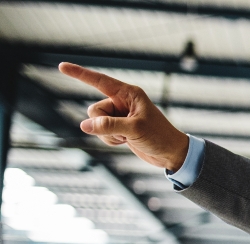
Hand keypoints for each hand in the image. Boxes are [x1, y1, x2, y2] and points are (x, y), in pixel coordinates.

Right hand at [58, 62, 189, 170]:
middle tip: (123, 131)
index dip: (80, 74)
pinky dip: (110, 140)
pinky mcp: (118, 128)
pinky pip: (100, 133)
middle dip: (103, 123)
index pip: (100, 81)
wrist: (171, 154)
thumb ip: (108, 126)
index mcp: (129, 94)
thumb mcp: (134, 129)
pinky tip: (125, 142)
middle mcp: (122, 102)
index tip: (62, 66)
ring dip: (107, 134)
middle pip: (94, 110)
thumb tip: (84, 126)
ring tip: (127, 137)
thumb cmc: (160, 136)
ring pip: (95, 123)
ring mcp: (119, 116)